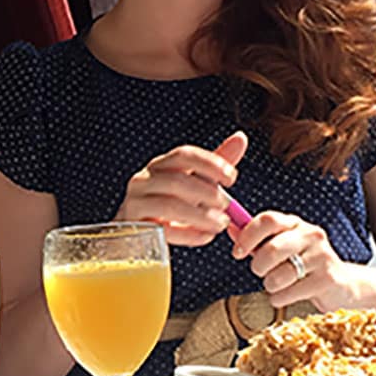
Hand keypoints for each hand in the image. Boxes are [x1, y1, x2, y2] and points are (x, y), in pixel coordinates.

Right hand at [114, 131, 247, 245]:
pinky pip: (164, 231)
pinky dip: (188, 235)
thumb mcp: (194, 182)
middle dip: (207, 193)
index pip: (183, 155)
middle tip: (226, 205)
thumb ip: (215, 163)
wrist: (141, 234)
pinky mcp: (135, 229)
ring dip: (201, 215)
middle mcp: (142, 181)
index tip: (231, 178)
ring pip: (169, 206)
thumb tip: (240, 138)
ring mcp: (135, 205)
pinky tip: (206, 236)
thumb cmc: (173, 203)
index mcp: (158, 166)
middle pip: (176, 180)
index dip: (209, 164)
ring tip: (220, 224)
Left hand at [230, 211, 360, 310]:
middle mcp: (310, 235)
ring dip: (270, 285)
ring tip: (276, 284)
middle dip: (258, 266)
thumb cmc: (301, 264)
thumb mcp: (277, 247)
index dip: (247, 237)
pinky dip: (280, 298)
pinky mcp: (327, 279)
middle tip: (260, 272)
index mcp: (294, 223)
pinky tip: (286, 295)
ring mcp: (321, 256)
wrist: (340, 284)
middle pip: (272, 248)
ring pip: (279, 275)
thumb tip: (230, 228)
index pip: (267, 220)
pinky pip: (289, 293)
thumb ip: (254, 239)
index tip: (237, 253)